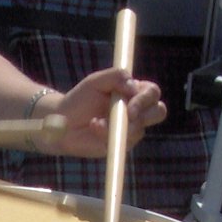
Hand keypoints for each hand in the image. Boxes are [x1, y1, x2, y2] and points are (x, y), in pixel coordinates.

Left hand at [36, 69, 166, 157]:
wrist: (62, 121)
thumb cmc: (79, 98)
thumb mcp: (95, 81)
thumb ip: (115, 76)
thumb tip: (133, 86)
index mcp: (135, 92)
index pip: (153, 93)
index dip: (145, 98)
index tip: (130, 102)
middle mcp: (136, 111)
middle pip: (158, 112)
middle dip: (145, 114)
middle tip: (127, 115)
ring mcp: (129, 130)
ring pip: (139, 130)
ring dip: (119, 126)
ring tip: (96, 122)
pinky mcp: (118, 144)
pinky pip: (122, 143)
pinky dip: (107, 135)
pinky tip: (94, 127)